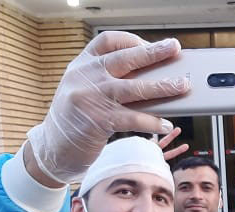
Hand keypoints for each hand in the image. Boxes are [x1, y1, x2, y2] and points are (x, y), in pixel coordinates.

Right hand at [25, 31, 190, 185]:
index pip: (108, 41)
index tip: (150, 44)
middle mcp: (84, 77)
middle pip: (125, 59)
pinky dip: (152, 121)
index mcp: (81, 65)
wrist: (52, 148)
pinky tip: (166, 123)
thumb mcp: (84, 89)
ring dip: (163, 87)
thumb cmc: (75, 118)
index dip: (131, 40)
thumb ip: (108, 79)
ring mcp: (90, 98)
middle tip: (174, 49)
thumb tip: (151, 75)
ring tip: (182, 86)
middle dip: (154, 53)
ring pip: (135, 88)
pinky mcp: (98, 121)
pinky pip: (133, 118)